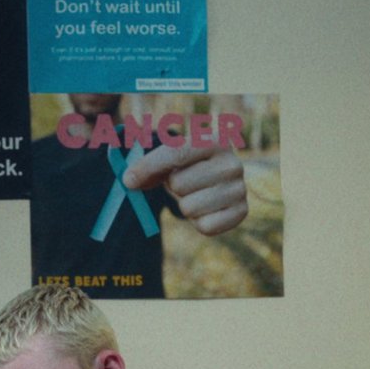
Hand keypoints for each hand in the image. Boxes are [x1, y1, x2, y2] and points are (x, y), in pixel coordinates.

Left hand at [122, 142, 248, 235]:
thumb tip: (129, 181)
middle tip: (183, 182)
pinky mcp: (241, 212)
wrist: (218, 181)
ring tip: (195, 195)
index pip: (175, 153)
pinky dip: (199, 223)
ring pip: (189, 208)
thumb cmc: (187, 167)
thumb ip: (146, 164)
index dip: (147, 167)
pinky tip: (206, 209)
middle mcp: (232, 163)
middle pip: (178, 184)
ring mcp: (240, 189)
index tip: (128, 180)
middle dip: (173, 187)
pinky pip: (205, 227)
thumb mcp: (168, 158)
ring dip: (185, 206)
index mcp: (214, 141)